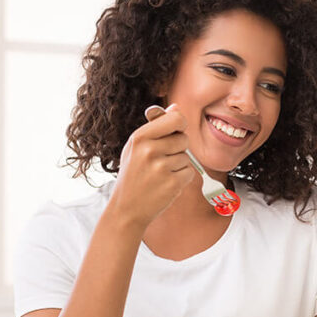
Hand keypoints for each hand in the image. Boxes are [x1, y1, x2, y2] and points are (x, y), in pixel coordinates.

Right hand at [109, 104, 195, 230]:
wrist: (127, 209)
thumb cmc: (133, 175)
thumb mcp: (136, 147)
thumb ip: (156, 127)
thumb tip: (175, 107)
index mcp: (140, 137)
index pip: (176, 119)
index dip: (180, 124)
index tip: (176, 131)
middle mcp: (150, 150)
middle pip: (184, 139)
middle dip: (179, 148)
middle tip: (162, 160)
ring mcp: (161, 167)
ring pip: (187, 157)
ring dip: (179, 165)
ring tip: (160, 174)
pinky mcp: (172, 183)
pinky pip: (190, 172)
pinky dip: (182, 179)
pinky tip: (166, 184)